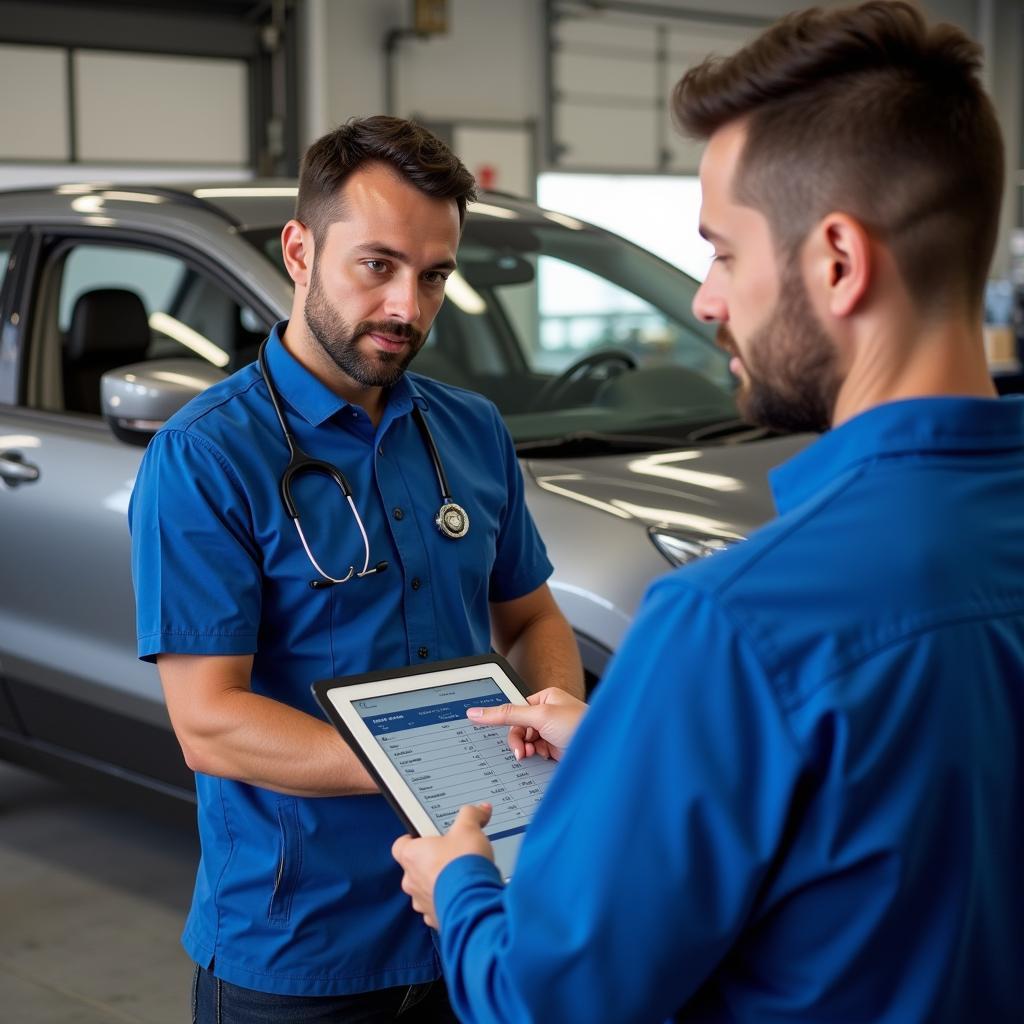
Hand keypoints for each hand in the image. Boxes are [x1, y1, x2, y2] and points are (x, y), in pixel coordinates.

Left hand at [392, 803, 493, 928]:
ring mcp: (422, 902)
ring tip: (462, 875)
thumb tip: (479, 809)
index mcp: (412, 855)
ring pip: (427, 890)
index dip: (414, 839)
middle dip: (432, 863)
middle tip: (452, 854)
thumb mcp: (469, 829)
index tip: (428, 836)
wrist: (474, 901)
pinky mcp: (436, 919)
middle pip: (415, 868)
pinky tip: (465, 893)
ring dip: (440, 884)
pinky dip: (450, 901)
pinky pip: (439, 907)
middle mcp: (411, 881)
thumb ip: (471, 815)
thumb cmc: (463, 864)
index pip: (401, 845)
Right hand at [466, 687, 586, 761]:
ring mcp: (552, 733)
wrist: (604, 752)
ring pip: (526, 743)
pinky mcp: (556, 750)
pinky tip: (542, 760)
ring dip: (526, 751)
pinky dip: (535, 759)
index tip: (508, 738)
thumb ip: (507, 714)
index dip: (510, 725)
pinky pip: (536, 754)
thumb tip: (476, 712)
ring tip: (534, 755)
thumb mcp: (540, 716)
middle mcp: (548, 714)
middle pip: (519, 728)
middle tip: (523, 751)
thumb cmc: (580, 726)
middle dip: (519, 741)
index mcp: (545, 698)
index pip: (515, 709)